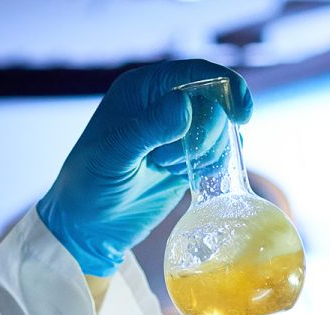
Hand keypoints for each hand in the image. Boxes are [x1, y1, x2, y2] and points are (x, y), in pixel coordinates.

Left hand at [36, 59, 251, 276]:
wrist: (88, 226)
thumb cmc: (89, 185)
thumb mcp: (114, 154)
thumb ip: (149, 128)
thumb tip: (185, 106)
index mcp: (143, 89)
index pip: (195, 73)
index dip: (225, 87)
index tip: (242, 114)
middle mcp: (162, 105)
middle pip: (214, 104)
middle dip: (205, 133)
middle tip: (167, 160)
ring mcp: (176, 134)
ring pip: (220, 130)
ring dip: (205, 152)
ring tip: (167, 169)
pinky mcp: (185, 160)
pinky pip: (217, 154)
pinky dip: (213, 166)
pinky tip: (186, 178)